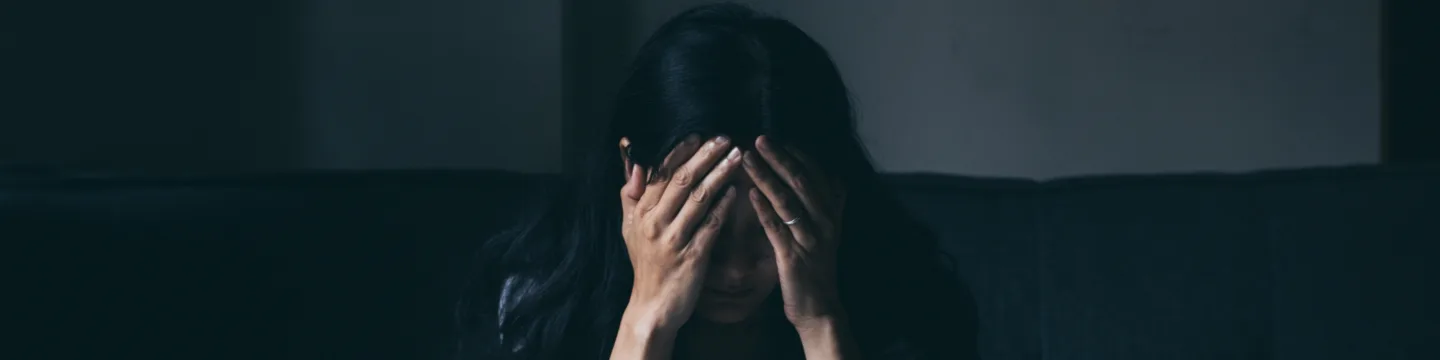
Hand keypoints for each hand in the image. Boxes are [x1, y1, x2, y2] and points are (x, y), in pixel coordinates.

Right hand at [619, 134, 744, 333]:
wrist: (652, 306)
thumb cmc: (646, 264)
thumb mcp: (629, 227)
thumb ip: (631, 194)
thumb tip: (634, 162)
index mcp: (640, 212)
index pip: (660, 173)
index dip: (680, 152)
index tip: (699, 135)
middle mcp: (654, 223)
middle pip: (681, 180)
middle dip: (704, 156)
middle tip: (725, 139)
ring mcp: (673, 240)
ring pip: (698, 199)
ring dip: (719, 175)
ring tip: (736, 158)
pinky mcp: (692, 257)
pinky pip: (710, 226)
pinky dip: (723, 207)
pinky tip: (736, 192)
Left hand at [743, 136, 847, 328]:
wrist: (820, 309)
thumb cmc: (817, 268)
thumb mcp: (828, 232)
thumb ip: (829, 204)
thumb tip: (834, 176)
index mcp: (831, 213)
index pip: (816, 174)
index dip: (797, 154)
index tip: (777, 137)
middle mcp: (824, 222)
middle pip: (802, 181)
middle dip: (780, 157)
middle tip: (760, 138)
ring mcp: (809, 239)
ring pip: (788, 201)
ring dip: (766, 176)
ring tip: (747, 158)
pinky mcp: (793, 257)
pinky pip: (777, 228)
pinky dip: (764, 209)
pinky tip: (750, 193)